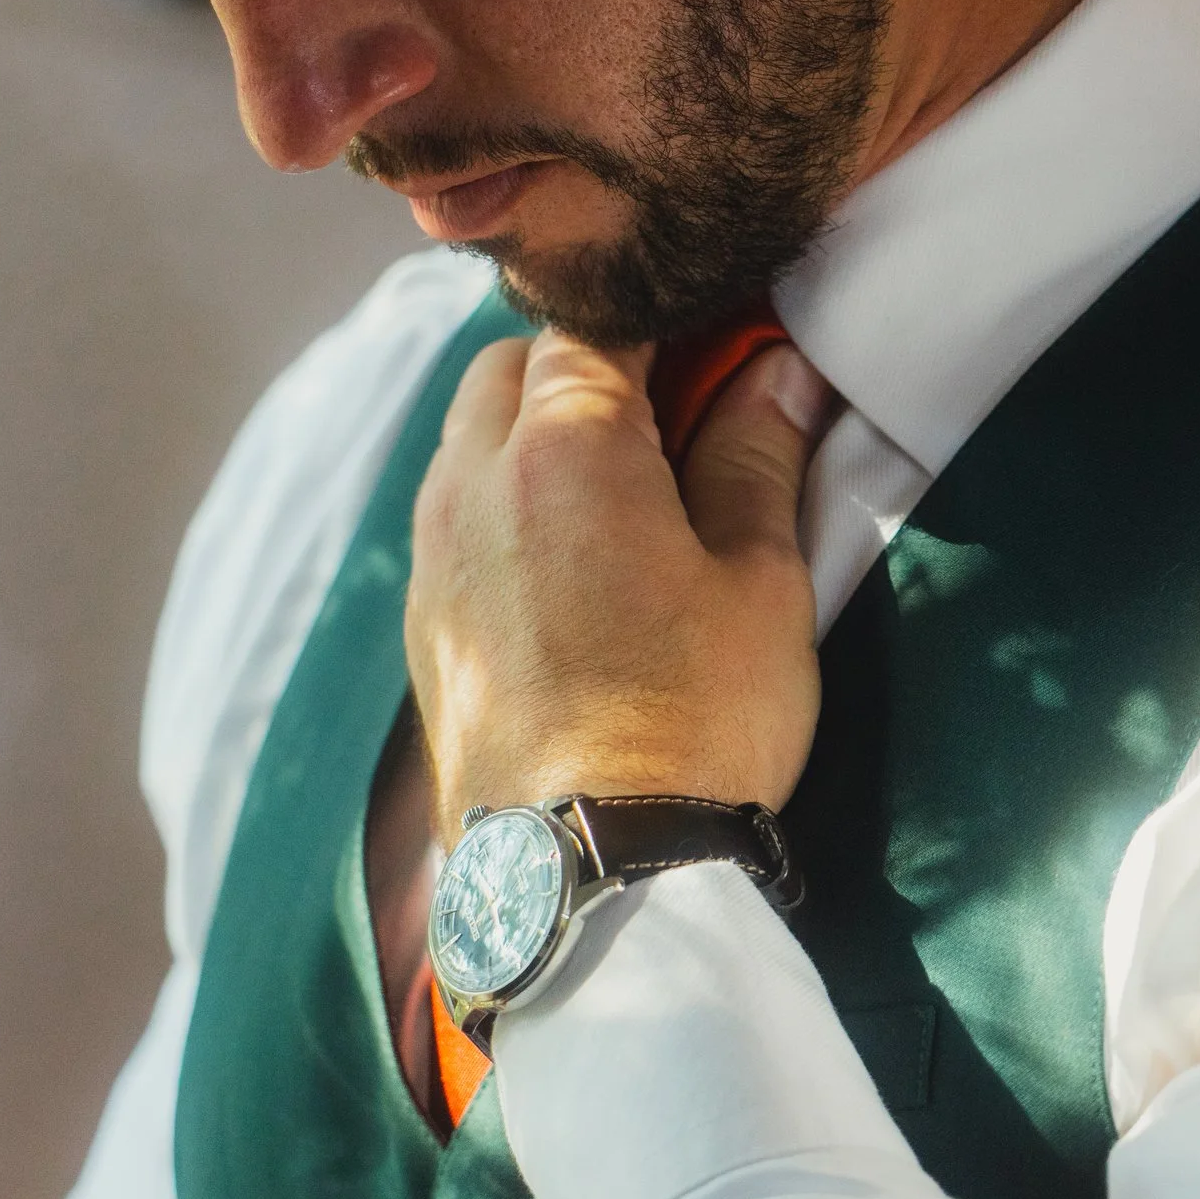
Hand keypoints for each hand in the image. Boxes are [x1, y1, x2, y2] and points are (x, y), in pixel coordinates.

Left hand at [405, 330, 829, 840]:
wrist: (586, 872)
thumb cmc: (692, 725)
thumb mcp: (760, 587)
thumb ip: (759, 462)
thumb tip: (777, 376)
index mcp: (562, 449)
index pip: (595, 326)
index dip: (662, 326)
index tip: (716, 349)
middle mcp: (471, 486)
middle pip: (509, 370)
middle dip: (582, 369)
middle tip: (670, 419)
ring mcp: (433, 561)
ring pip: (467, 445)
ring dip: (532, 440)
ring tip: (620, 498)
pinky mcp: (423, 630)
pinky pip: (452, 528)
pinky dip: (502, 514)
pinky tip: (569, 570)